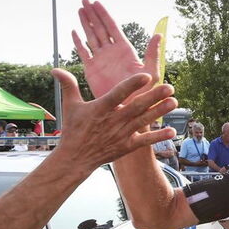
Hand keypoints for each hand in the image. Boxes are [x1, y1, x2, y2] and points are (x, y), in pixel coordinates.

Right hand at [50, 68, 175, 170]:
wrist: (75, 158)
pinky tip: (172, 131)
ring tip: (174, 101)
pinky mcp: (126, 146)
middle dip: (153, 97)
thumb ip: (68, 85)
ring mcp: (121, 134)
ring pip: (143, 121)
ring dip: (159, 112)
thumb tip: (55, 69)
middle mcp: (113, 121)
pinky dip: (158, 137)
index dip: (132, 85)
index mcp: (100, 108)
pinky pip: (144, 141)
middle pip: (136, 107)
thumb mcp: (70, 106)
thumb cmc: (74, 130)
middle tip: (169, 86)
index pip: (118, 94)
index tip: (146, 76)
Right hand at [73, 0, 161, 98]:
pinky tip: (74, 32)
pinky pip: (84, 53)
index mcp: (124, 50)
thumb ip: (152, 53)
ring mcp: (101, 61)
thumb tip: (159, 35)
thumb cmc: (143, 94)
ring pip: (91, 37)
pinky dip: (78, 43)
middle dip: (92, 14)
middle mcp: (112, 53)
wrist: (128, 111)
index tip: (97, 3)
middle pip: (100, 28)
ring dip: (85, 24)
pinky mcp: (92, 71)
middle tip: (85, 0)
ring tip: (80, 10)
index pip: (112, 27)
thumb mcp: (151, 72)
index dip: (104, 14)